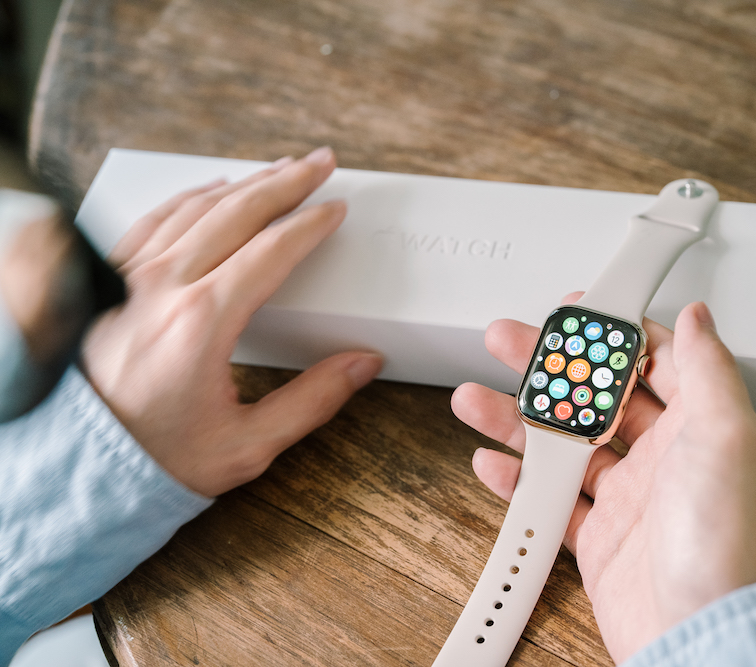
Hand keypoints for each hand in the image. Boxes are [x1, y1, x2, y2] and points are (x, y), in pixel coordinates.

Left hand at [82, 147, 381, 497]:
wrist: (81, 466)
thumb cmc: (160, 458)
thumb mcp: (248, 444)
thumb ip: (312, 401)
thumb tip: (363, 363)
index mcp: (202, 322)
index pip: (272, 251)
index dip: (311, 225)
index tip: (337, 209)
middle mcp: (164, 287)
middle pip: (236, 212)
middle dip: (286, 181)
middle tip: (320, 163)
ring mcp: (130, 279)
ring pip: (196, 207)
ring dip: (244, 183)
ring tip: (278, 169)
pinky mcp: (110, 283)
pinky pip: (155, 219)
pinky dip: (191, 197)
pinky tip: (212, 191)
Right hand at [451, 299, 755, 663]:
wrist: (702, 637)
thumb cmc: (728, 545)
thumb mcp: (727, 438)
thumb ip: (709, 370)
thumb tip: (697, 317)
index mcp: (699, 427)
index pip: (651, 361)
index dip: (610, 332)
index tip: (574, 312)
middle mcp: (665, 459)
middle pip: (595, 398)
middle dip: (548, 368)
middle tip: (507, 343)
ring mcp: (629, 499)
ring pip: (562, 445)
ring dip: (518, 420)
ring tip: (477, 397)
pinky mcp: (600, 539)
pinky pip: (550, 499)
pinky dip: (517, 481)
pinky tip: (490, 462)